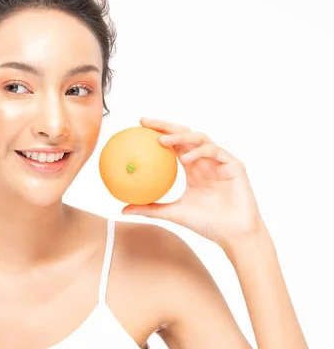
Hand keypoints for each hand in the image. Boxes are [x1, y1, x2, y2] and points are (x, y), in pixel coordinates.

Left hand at [121, 117, 264, 248]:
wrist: (234, 234)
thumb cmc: (207, 224)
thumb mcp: (173, 213)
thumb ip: (150, 208)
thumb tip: (122, 209)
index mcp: (192, 167)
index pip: (173, 143)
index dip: (158, 132)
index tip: (139, 126)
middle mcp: (205, 160)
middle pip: (184, 134)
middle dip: (166, 125)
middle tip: (146, 123)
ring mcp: (220, 161)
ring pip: (200, 138)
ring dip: (181, 137)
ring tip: (163, 141)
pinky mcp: (234, 165)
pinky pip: (215, 151)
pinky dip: (200, 152)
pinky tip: (186, 158)